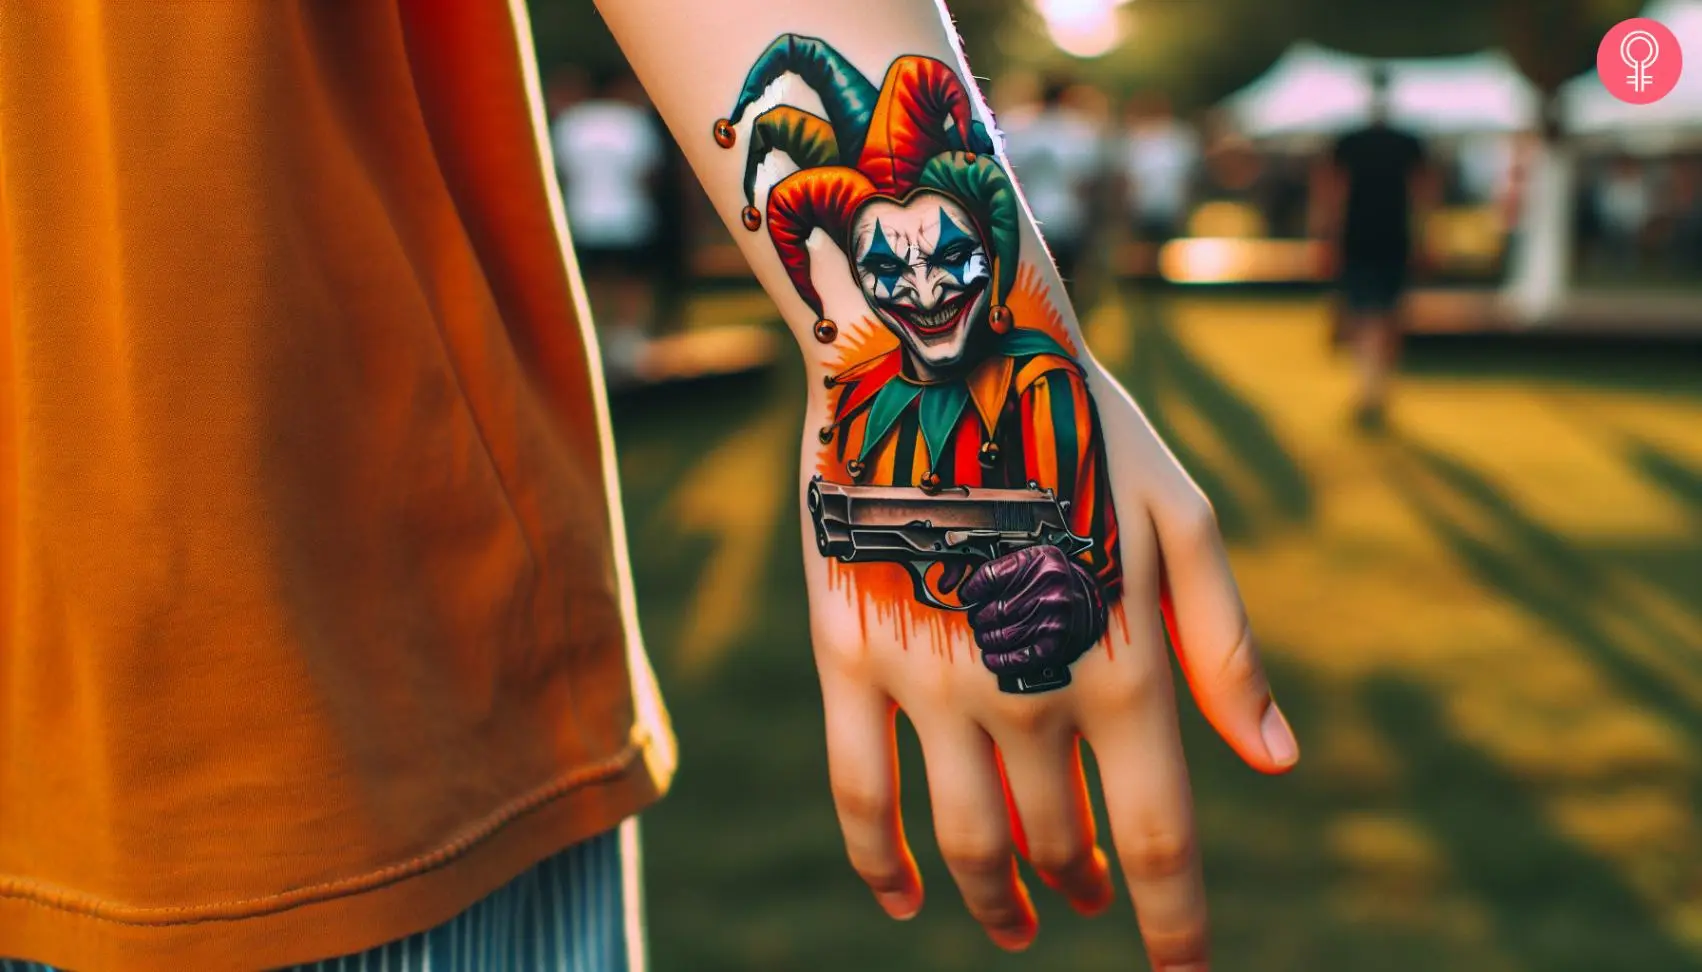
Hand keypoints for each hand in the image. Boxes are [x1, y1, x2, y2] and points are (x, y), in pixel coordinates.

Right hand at [808, 364, 1300, 969]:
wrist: (941, 342)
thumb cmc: (1082, 424)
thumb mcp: (1185, 519)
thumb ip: (1224, 649)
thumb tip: (1271, 765)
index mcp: (1123, 666)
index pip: (1159, 845)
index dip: (1174, 930)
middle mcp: (1027, 693)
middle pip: (1059, 846)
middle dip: (1086, 887)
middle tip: (1092, 891)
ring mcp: (928, 682)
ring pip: (966, 841)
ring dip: (1000, 899)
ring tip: (1021, 919)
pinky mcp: (850, 656)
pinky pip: (859, 796)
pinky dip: (879, 866)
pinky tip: (904, 898)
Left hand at [959, 545, 1106, 676]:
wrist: (1084, 600)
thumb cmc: (1046, 579)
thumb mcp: (1025, 559)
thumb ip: (986, 564)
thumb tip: (944, 583)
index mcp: (1039, 561)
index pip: (990, 576)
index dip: (972, 589)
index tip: (968, 595)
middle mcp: (1049, 588)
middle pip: (993, 610)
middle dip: (978, 618)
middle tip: (978, 618)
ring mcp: (1053, 618)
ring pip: (1001, 635)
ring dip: (986, 640)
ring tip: (986, 636)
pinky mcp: (1055, 643)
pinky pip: (1018, 657)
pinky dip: (999, 661)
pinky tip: (992, 657)